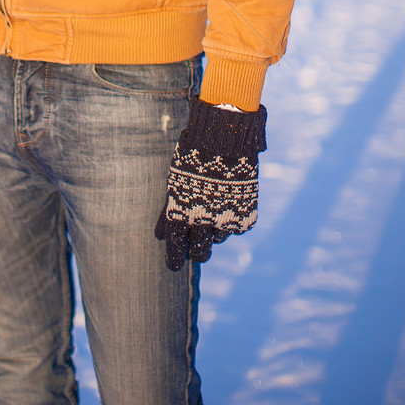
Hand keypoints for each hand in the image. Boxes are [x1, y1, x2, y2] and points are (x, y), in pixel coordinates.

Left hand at [154, 96, 266, 270]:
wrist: (224, 138)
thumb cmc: (193, 156)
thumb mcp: (175, 181)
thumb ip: (169, 210)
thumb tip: (159, 236)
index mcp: (180, 213)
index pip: (175, 246)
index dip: (174, 258)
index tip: (173, 265)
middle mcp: (202, 223)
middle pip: (200, 253)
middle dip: (197, 251)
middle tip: (196, 246)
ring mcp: (226, 222)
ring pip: (218, 238)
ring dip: (215, 228)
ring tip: (214, 203)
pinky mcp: (245, 218)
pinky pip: (236, 227)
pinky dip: (232, 217)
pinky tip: (229, 197)